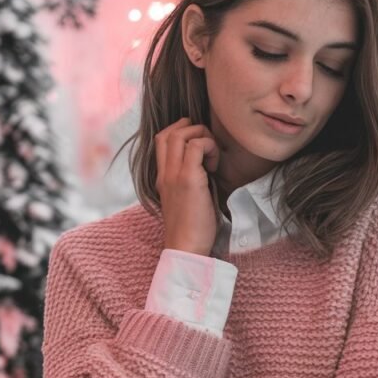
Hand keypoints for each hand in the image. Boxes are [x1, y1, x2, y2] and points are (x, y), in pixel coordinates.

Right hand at [155, 117, 220, 256]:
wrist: (186, 248)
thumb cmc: (192, 229)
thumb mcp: (186, 200)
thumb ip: (190, 182)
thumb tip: (207, 168)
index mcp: (162, 178)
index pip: (161, 140)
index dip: (180, 131)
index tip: (199, 143)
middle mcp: (164, 173)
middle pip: (169, 132)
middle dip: (192, 129)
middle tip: (208, 145)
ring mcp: (174, 175)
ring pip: (180, 134)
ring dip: (201, 136)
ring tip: (212, 157)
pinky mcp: (188, 179)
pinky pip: (197, 145)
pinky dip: (209, 147)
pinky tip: (216, 166)